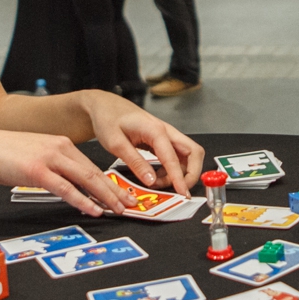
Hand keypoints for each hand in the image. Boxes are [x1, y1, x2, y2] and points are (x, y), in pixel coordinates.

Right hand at [0, 129, 137, 216]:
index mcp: (62, 144)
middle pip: (95, 173)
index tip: (123, 195)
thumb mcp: (36, 156)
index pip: (92, 167)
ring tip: (119, 209)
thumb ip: (54, 167)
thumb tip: (69, 185)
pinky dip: (82, 200)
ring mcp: (50, 159)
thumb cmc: (4, 154)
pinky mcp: (37, 171)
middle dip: (115, 190)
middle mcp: (60, 148)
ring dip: (105, 197)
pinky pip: (65, 188)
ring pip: (86, 179)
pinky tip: (93, 209)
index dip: (110, 183)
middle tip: (131, 204)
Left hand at [82, 92, 204, 194]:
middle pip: (193, 152)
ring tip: (159, 184)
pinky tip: (157, 176)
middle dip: (191, 174)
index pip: (174, 158)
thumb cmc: (108, 119)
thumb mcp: (116, 144)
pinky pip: (176, 156)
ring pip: (187, 156)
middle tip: (179, 190)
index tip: (183, 193)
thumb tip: (151, 181)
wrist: (105, 106)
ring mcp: (166, 135)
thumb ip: (135, 163)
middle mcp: (166, 131)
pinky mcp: (162, 140)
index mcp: (155, 130)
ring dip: (179, 173)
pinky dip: (171, 169)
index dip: (180, 178)